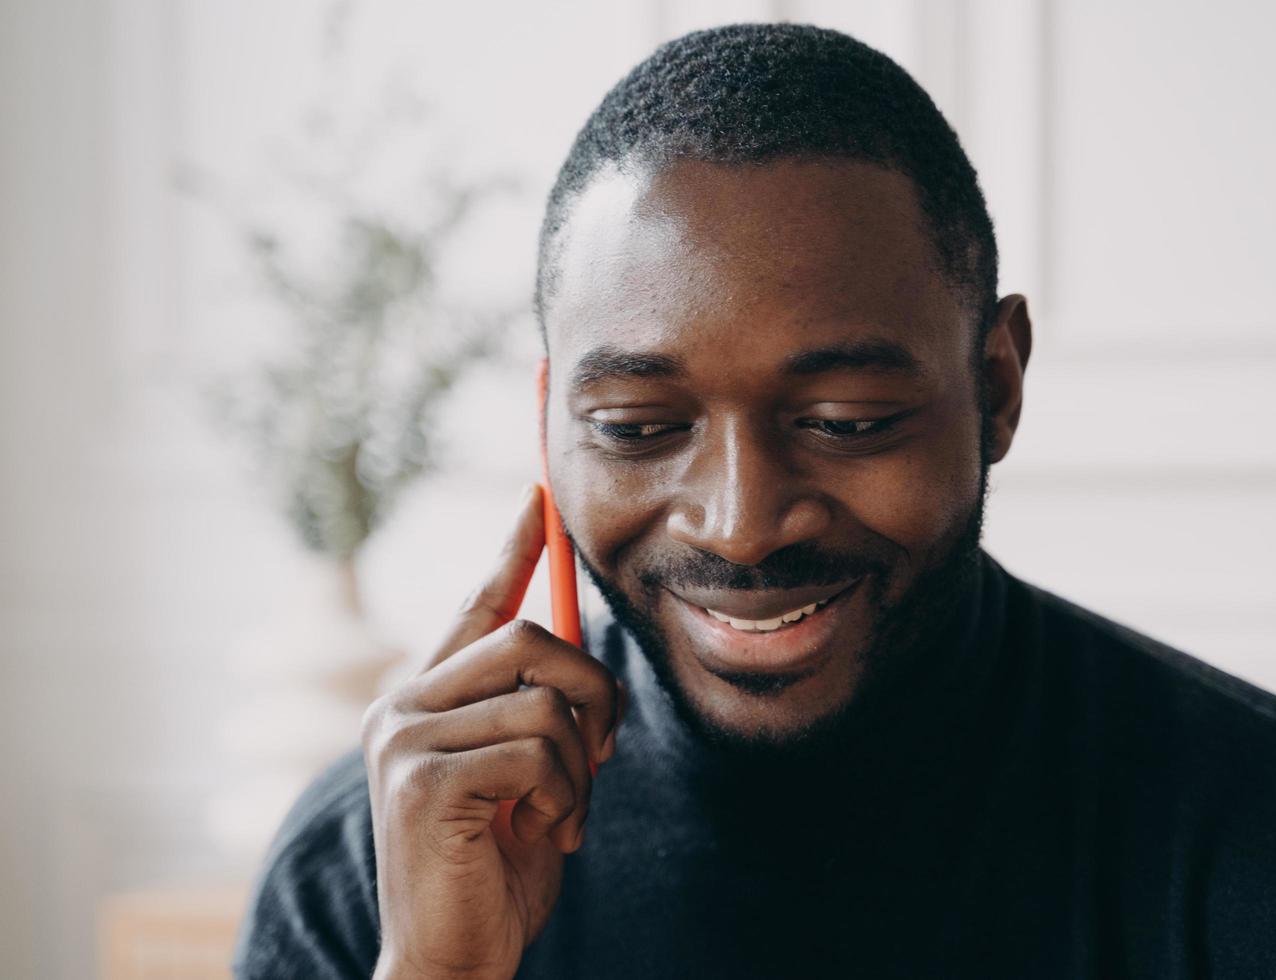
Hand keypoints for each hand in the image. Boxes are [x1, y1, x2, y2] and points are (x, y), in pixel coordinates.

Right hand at [362, 484, 625, 979]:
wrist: (454, 957)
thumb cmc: (496, 867)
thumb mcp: (526, 775)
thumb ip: (537, 714)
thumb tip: (580, 654)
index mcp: (423, 700)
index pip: (475, 607)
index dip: (512, 552)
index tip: (536, 500)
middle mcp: (400, 706)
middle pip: (530, 639)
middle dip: (593, 690)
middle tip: (603, 750)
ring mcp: (402, 740)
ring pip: (543, 698)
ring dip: (580, 762)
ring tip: (561, 811)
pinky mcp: (420, 780)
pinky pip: (536, 751)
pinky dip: (566, 794)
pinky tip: (546, 831)